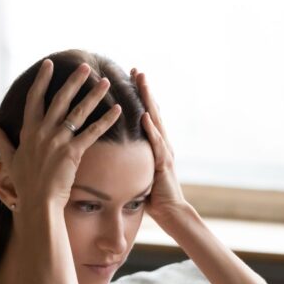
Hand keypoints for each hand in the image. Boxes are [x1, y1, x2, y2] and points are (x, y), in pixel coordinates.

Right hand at [0, 59, 121, 212]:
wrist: (38, 202)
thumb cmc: (24, 183)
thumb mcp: (9, 159)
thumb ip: (0, 139)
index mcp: (29, 131)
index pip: (35, 98)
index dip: (42, 80)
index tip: (49, 64)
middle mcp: (43, 132)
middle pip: (60, 99)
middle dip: (74, 81)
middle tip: (86, 66)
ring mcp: (58, 141)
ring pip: (79, 112)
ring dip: (93, 96)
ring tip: (106, 82)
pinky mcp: (73, 152)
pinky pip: (92, 133)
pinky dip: (106, 121)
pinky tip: (117, 110)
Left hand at [131, 67, 192, 222]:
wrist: (171, 213)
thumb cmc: (153, 196)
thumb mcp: (138, 172)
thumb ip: (130, 159)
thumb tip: (112, 154)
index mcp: (155, 145)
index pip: (147, 115)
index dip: (140, 97)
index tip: (130, 78)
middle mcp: (162, 143)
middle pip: (153, 111)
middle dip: (145, 90)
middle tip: (136, 70)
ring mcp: (165, 151)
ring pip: (156, 120)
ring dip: (149, 101)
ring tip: (142, 83)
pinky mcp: (164, 163)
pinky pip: (157, 143)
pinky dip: (152, 129)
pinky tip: (146, 116)